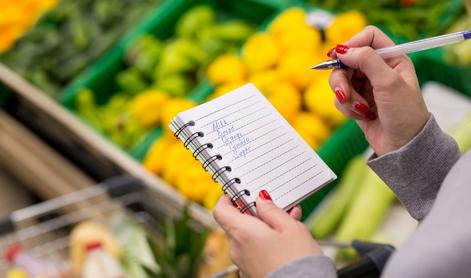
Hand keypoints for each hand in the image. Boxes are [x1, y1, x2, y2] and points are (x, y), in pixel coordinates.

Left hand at [213, 191, 322, 277]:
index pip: (220, 209)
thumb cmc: (298, 263)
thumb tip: (261, 201)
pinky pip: (254, 252)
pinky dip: (265, 243)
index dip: (228, 197)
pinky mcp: (252, 273)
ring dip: (263, 228)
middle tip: (275, 207)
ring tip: (288, 223)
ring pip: (248, 238)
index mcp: (242, 232)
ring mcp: (243, 263)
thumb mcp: (291, 228)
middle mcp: (237, 249)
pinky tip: (285, 241)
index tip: (240, 192)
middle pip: (236, 223)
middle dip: (255, 213)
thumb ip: (272, 211)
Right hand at [328, 26, 428, 155]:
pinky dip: (346, 108)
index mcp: (392, 59)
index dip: (352, 44)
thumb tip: (343, 50)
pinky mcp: (356, 102)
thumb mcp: (389, 82)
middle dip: (342, 78)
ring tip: (359, 109)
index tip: (339, 57)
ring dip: (345, 96)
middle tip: (343, 93)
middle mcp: (378, 70)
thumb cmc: (405, 114)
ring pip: (340, 80)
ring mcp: (366, 87)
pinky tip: (361, 116)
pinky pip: (340, 98)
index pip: (368, 38)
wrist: (403, 147)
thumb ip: (367, 60)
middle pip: (347, 60)